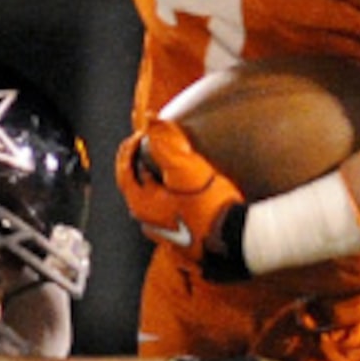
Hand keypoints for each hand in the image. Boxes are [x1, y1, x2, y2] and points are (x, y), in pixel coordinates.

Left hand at [116, 121, 250, 277]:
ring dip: (160, 181)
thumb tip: (150, 118)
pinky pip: (172, 212)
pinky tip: (190, 192)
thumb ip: (166, 142)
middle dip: (143, 163)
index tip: (144, 133)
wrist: (235, 243)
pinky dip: (174, 196)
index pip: (124, 170)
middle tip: (154, 145)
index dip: (130, 148)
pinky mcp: (185, 241)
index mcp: (141, 205)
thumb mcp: (185, 169)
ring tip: (172, 165)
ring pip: (155, 201)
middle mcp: (149, 223)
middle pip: (138, 186)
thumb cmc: (209, 208)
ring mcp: (166, 234)